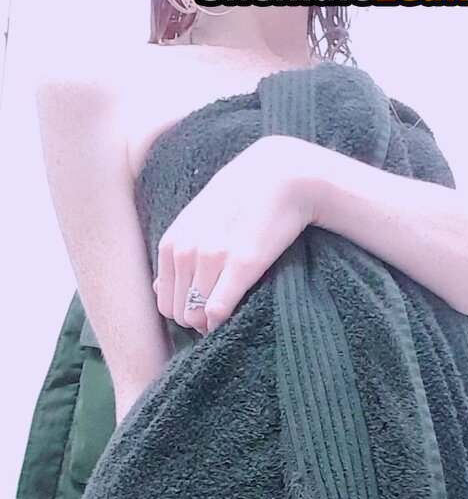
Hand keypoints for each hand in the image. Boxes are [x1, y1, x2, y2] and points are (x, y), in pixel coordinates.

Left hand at [153, 134, 319, 334]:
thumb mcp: (196, 219)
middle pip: (180, 313)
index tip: (203, 309)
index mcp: (171, 243)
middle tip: (218, 313)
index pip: (164, 301)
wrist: (280, 176)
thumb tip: (156, 287)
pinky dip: (223, 321)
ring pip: (198, 316)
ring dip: (212, 322)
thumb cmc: (239, 198)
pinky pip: (218, 311)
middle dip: (197, 320)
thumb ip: (175, 251)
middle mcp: (186, 252)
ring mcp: (212, 258)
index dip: (184, 311)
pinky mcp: (241, 265)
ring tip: (229, 311)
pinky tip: (236, 313)